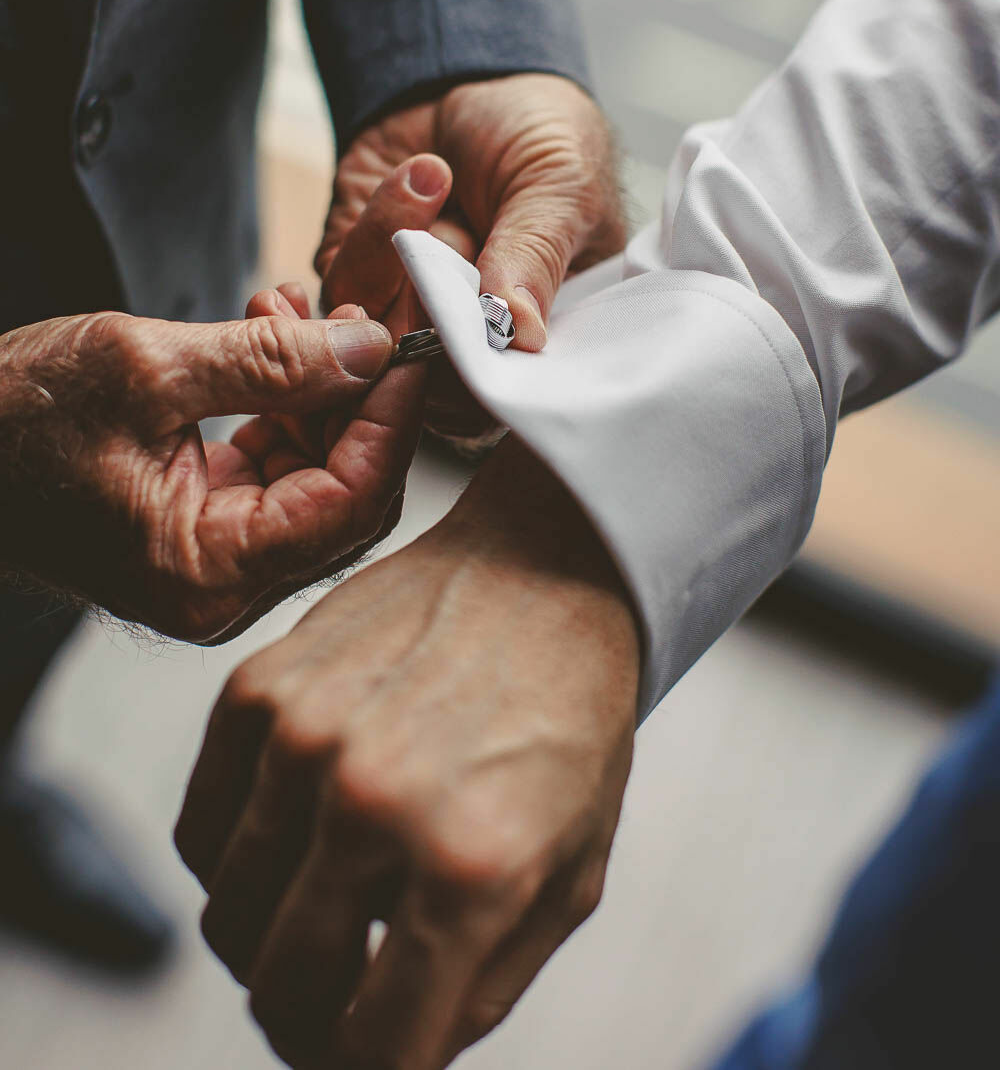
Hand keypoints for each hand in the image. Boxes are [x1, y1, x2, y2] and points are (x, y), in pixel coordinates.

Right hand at [0, 307, 423, 640]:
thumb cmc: (7, 417)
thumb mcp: (143, 368)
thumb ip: (271, 362)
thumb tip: (373, 346)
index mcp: (208, 571)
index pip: (351, 499)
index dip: (393, 412)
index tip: (412, 335)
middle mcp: (221, 583)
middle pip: (347, 490)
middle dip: (361, 394)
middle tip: (366, 311)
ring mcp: (213, 557)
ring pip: (318, 472)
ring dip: (320, 385)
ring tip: (287, 307)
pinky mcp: (202, 524)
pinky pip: (277, 466)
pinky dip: (284, 400)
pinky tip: (268, 336)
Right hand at [176, 439, 639, 1069]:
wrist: (543, 569)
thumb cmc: (569, 720)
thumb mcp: (571, 873)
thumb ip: (480, 989)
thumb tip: (392, 1054)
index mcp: (471, 865)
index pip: (371, 1051)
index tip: (371, 1055)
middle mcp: (374, 804)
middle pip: (282, 991)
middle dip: (313, 1020)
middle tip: (345, 997)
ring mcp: (305, 740)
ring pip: (228, 918)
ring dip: (271, 939)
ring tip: (328, 907)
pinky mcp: (258, 688)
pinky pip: (198, 831)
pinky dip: (233, 862)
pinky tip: (291, 842)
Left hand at [318, 74, 626, 351]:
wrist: (468, 70)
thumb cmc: (538, 132)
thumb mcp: (558, 186)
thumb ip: (534, 258)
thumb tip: (519, 334)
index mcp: (534, 330)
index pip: (500, 394)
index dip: (477, 377)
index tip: (475, 324)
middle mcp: (465, 335)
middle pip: (428, 381)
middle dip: (429, 312)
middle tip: (451, 242)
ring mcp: (404, 308)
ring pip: (375, 333)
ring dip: (401, 252)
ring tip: (438, 175)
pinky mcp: (355, 271)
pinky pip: (342, 283)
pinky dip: (373, 229)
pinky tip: (417, 176)